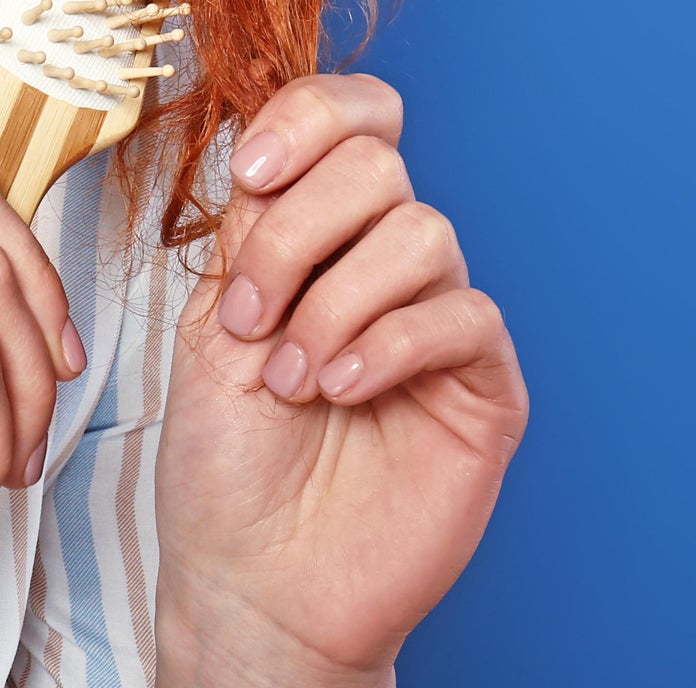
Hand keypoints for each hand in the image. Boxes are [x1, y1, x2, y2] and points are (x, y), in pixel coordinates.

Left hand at [154, 74, 528, 686]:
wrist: (252, 579)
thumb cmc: (225, 461)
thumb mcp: (211, 320)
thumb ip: (249, 225)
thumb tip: (266, 134)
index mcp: (319, 234)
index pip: (352, 118)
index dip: (311, 117)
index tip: (253, 173)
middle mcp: (385, 264)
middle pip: (378, 164)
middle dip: (295, 232)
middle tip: (249, 317)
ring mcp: (439, 323)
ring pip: (421, 233)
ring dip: (334, 301)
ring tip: (289, 379)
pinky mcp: (484, 388)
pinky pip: (464, 317)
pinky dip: (389, 342)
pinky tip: (340, 387)